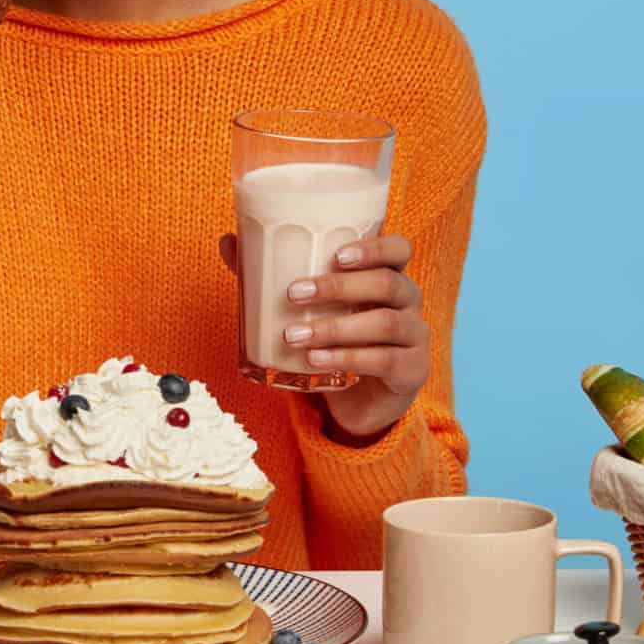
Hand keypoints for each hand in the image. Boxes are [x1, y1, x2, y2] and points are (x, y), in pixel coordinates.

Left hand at [219, 233, 429, 440]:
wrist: (361, 402)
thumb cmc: (337, 340)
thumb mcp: (310, 308)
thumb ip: (274, 274)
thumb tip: (228, 241)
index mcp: (388, 276)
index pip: (398, 249)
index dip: (375, 247)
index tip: (338, 254)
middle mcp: (409, 302)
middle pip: (388, 284)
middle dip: (339, 287)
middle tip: (294, 294)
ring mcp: (415, 337)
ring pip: (384, 323)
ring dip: (335, 328)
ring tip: (293, 335)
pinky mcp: (412, 370)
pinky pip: (384, 361)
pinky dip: (346, 359)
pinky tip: (316, 360)